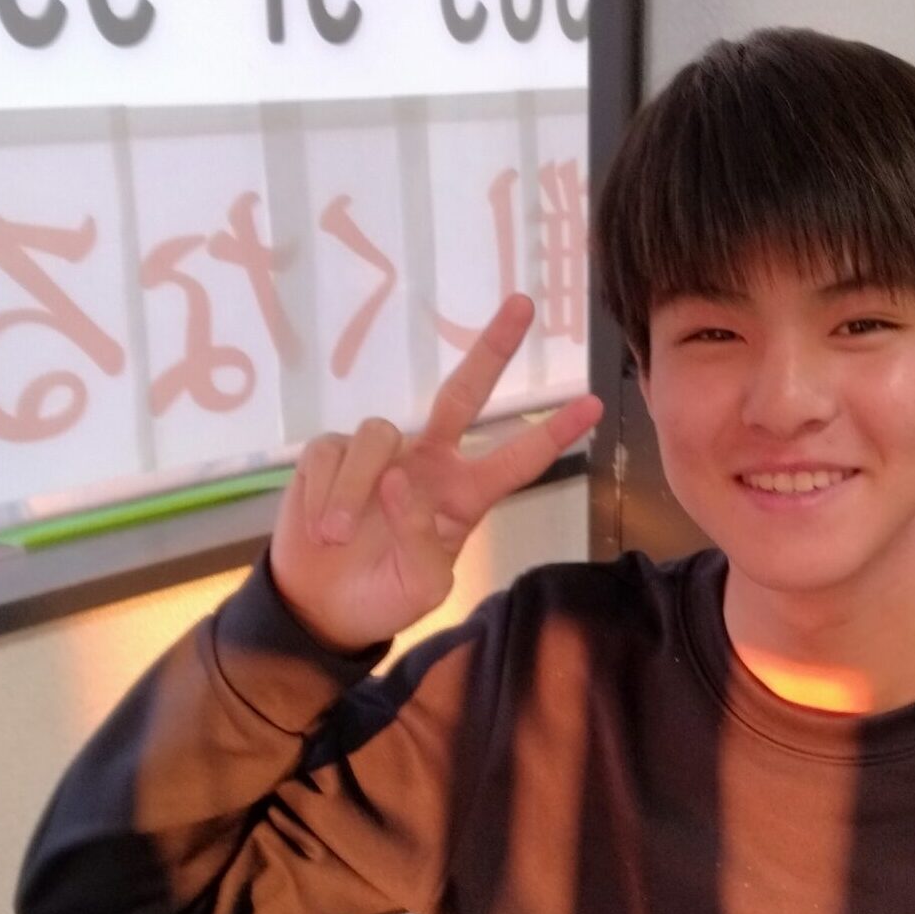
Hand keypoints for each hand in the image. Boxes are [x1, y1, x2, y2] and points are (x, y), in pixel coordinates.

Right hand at [268, 293, 603, 653]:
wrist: (322, 609)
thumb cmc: (384, 596)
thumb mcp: (421, 588)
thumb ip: (422, 539)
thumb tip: (398, 480)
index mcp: (463, 495)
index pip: (515, 460)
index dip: (552, 433)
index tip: (594, 404)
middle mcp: (429, 462)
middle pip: (464, 393)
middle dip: (494, 349)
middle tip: (524, 304)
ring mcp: (382, 454)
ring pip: (377, 435)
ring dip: (357, 489)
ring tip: (337, 536)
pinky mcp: (330, 453)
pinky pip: (332, 454)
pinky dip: (325, 494)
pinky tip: (320, 525)